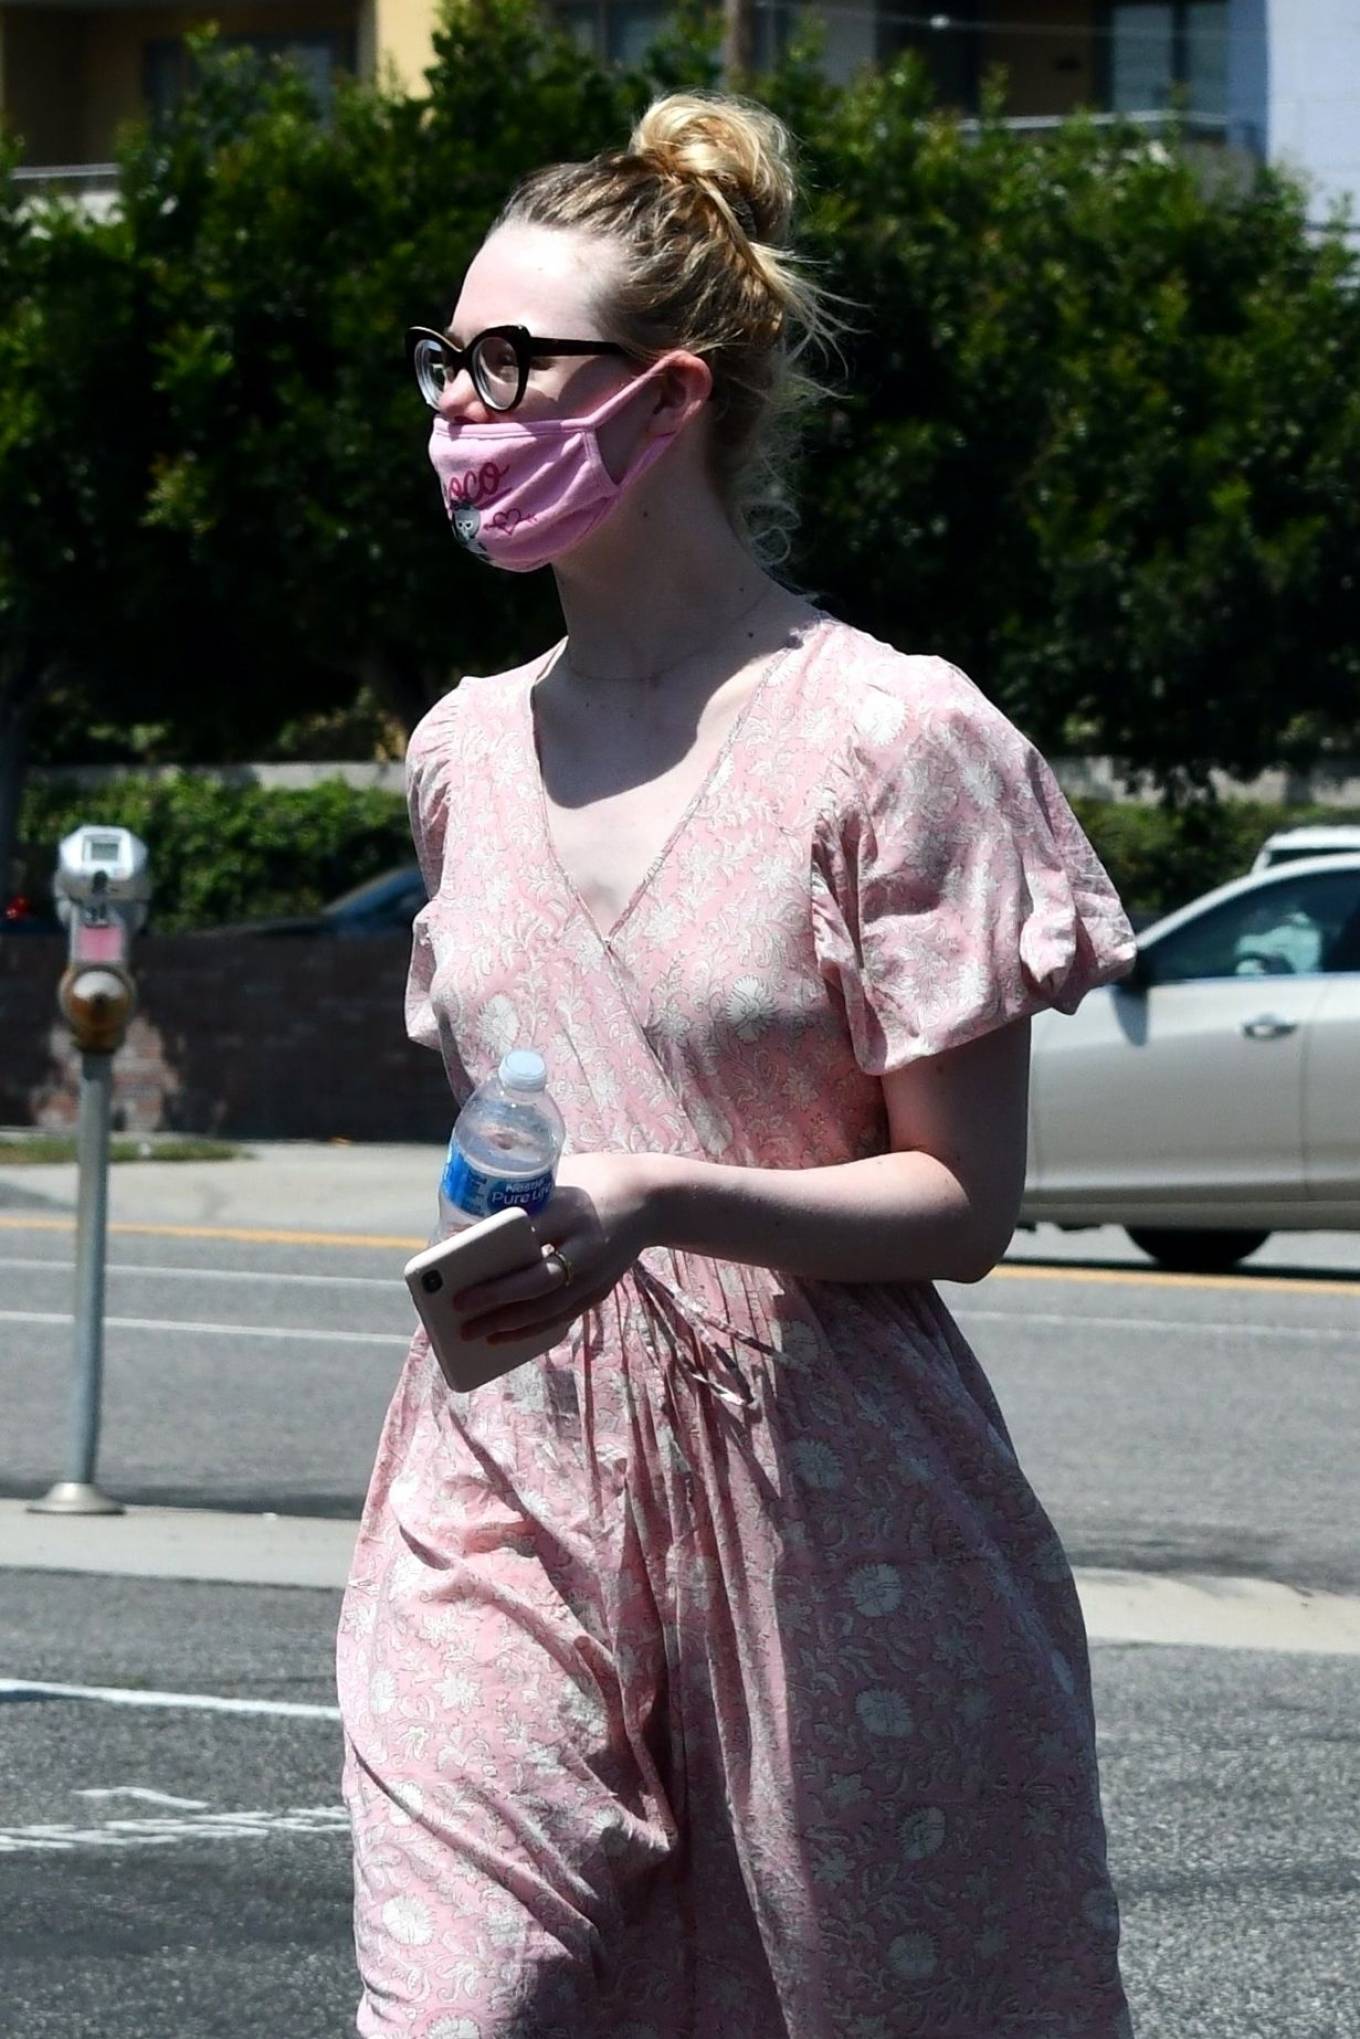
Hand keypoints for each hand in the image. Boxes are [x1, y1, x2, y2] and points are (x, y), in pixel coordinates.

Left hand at [449, 1152, 657, 1346]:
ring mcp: (597, 1273)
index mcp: (571, 1210)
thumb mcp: (561, 1176)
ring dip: (510, 1324)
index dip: (492, 1252)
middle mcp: (586, 1246)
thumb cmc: (594, 1180)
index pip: (528, 1236)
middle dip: (495, 1297)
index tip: (456, 1260)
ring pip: (550, 1307)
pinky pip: (563, 1316)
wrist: (653, 1199)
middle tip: (456, 1307)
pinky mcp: (601, 1290)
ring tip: (471, 1332)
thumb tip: (469, 1219)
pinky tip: (503, 1336)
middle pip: (538, 1280)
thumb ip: (524, 1196)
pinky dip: (533, 1329)